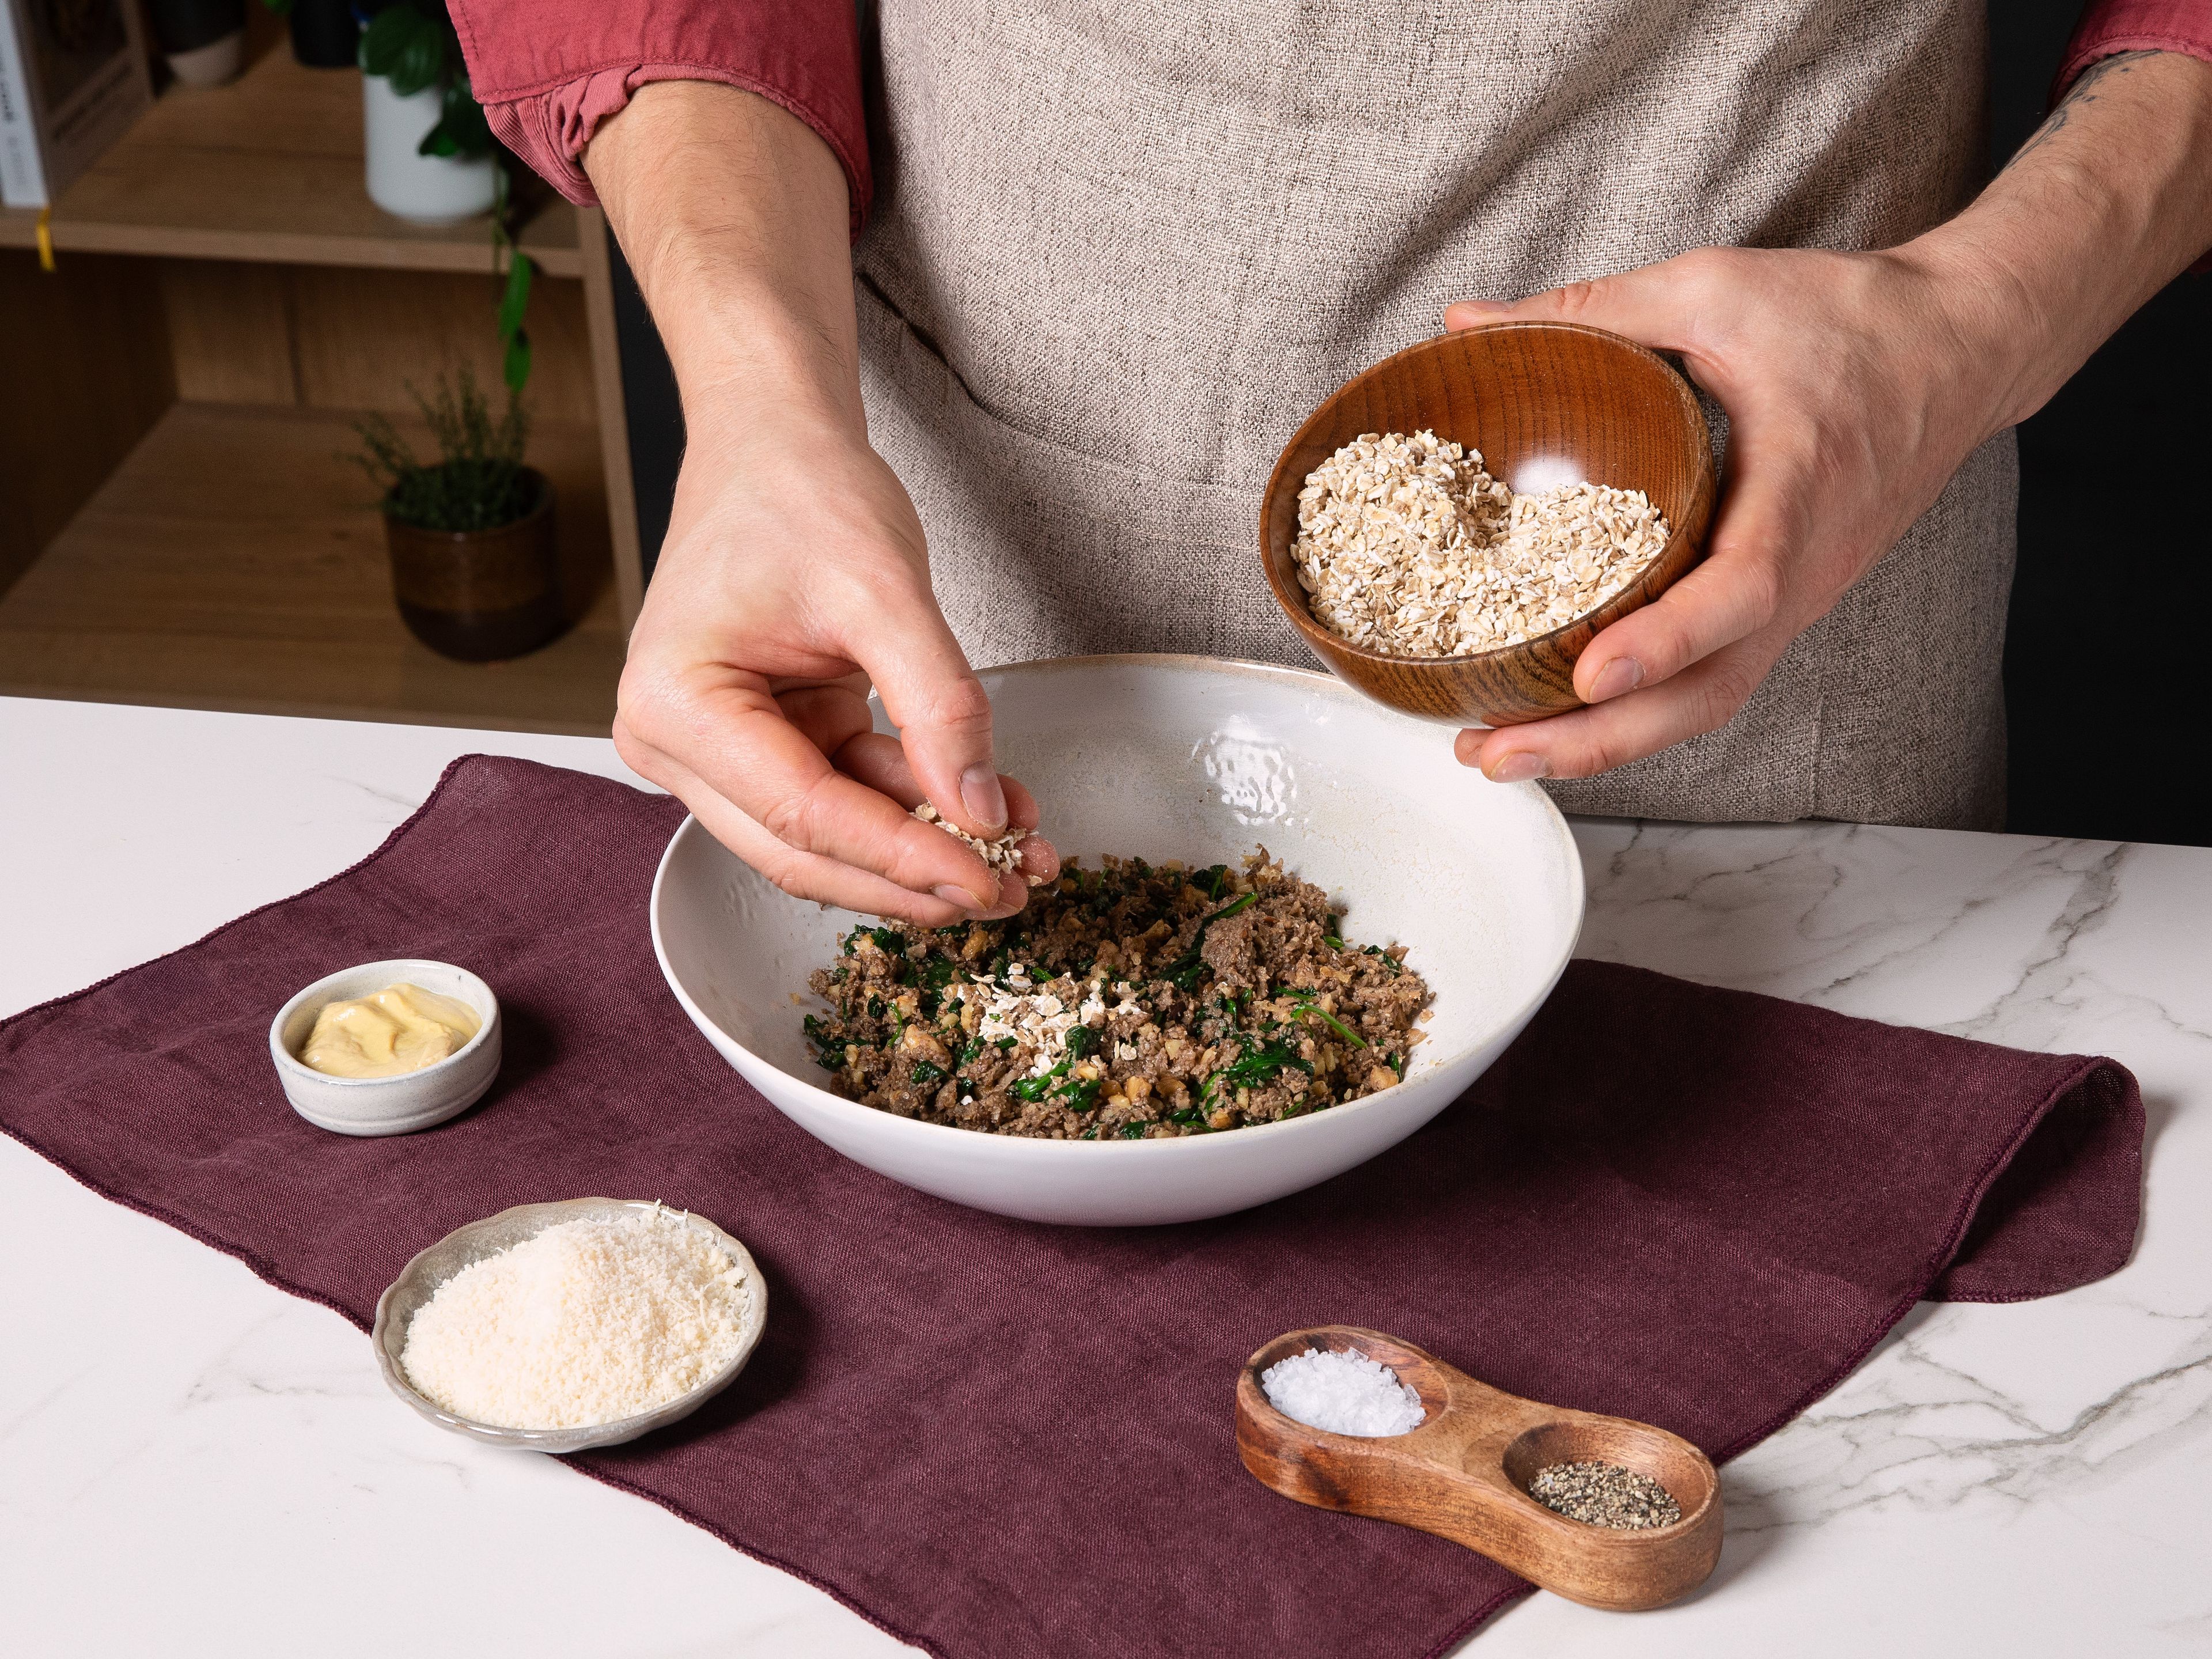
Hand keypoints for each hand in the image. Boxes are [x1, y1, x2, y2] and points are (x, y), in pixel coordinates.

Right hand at [585, 80, 1057, 924]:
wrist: (775, 442)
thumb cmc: (799, 491)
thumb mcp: (884, 590)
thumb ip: (939, 706)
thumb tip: (981, 814)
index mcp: (676, 702)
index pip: (802, 811)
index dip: (902, 856)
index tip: (987, 878)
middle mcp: (675, 742)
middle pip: (804, 849)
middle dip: (913, 878)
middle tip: (1012, 893)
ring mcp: (717, 751)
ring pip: (827, 839)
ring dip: (923, 851)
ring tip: (1021, 854)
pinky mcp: (765, 746)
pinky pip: (843, 800)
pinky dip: (914, 809)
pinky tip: (990, 810)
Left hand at [1443, 47, 2211, 786]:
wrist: (1963, 347)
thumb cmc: (1850, 317)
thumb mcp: (1713, 290)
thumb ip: (1590, 310)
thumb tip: (1463, 322)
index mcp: (1797, 492)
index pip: (1740, 591)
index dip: (1667, 640)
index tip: (1592, 674)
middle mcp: (1802, 571)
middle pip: (1708, 692)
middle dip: (1599, 738)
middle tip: (1496, 753)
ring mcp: (1795, 601)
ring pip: (1705, 701)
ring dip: (1605, 741)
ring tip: (1501, 752)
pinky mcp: (1779, 607)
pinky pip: (1709, 679)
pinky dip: (1636, 710)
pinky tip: (1559, 713)